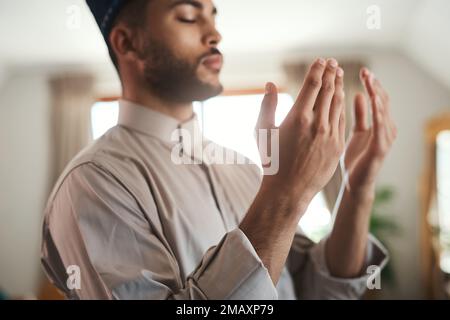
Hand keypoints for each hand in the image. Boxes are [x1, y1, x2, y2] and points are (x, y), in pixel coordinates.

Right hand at [256, 58, 345, 208]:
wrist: (289, 190)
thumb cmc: (272, 161)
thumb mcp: (262, 132)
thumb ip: (267, 105)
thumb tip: (271, 84)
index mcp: (298, 118)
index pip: (312, 85)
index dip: (318, 70)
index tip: (321, 60)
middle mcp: (317, 124)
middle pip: (328, 90)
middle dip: (331, 73)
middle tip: (333, 62)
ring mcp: (330, 135)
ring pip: (338, 104)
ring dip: (339, 86)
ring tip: (339, 75)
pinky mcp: (338, 146)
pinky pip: (342, 120)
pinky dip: (342, 105)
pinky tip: (341, 98)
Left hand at [344, 68, 396, 194]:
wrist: (355, 183)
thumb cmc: (355, 158)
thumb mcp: (356, 132)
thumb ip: (360, 114)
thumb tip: (357, 94)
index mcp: (381, 124)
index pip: (378, 99)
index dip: (372, 84)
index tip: (363, 71)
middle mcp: (387, 128)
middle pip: (382, 101)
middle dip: (374, 85)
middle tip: (365, 71)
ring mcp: (385, 138)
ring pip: (383, 110)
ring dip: (376, 93)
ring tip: (369, 79)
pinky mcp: (380, 147)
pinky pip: (380, 126)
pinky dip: (377, 111)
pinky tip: (372, 99)